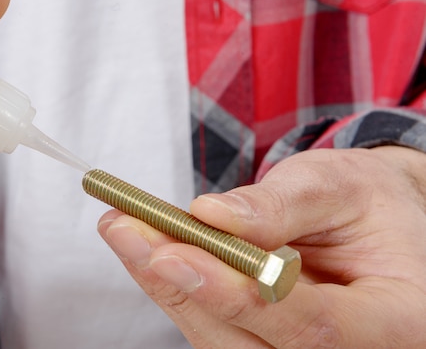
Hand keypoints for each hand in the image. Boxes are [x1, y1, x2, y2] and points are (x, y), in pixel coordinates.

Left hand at [98, 146, 425, 347]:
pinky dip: (177, 284)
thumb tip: (209, 215)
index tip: (169, 253)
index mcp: (393, 322)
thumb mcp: (340, 186)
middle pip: (248, 342)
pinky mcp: (265, 345)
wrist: (377, 224)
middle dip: (178, 285)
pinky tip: (151, 245)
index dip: (232, 293)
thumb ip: (281, 205)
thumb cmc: (369, 203)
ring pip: (220, 338)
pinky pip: (214, 324)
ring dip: (165, 283)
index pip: (309, 326)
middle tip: (124, 229)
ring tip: (126, 228)